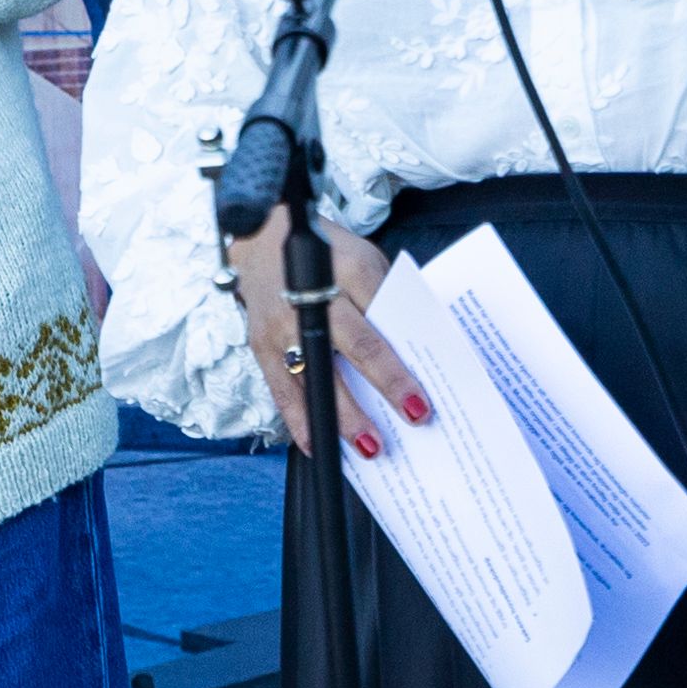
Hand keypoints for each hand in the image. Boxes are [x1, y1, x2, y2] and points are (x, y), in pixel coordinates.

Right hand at [224, 202, 433, 459]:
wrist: (260, 239)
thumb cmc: (326, 253)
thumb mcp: (365, 259)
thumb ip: (385, 299)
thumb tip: (416, 349)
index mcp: (347, 268)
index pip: (384, 314)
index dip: (405, 352)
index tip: (426, 388)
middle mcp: (312, 296)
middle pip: (355, 344)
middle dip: (386, 382)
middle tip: (416, 417)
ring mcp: (282, 324)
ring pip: (317, 375)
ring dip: (345, 416)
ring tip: (372, 448)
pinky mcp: (260, 346)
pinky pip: (281, 391)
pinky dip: (299, 422)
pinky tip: (318, 446)